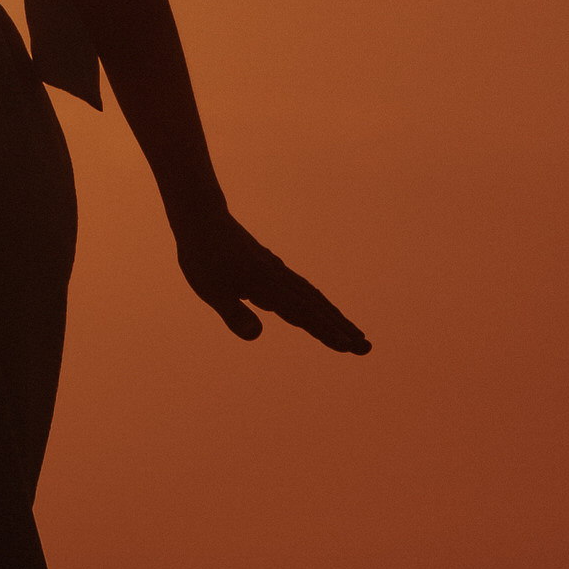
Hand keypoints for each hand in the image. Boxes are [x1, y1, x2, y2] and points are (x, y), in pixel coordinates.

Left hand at [178, 209, 370, 353]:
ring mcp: (279, 273)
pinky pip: (305, 291)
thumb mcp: (210, 290)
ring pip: (314, 299)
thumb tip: (255, 337)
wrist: (203, 219)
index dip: (324, 331)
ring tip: (357, 336)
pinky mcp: (274, 270)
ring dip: (336, 319)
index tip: (348, 346)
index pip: (301, 313)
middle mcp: (279, 279)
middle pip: (317, 308)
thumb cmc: (202, 256)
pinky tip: (326, 313)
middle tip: (366, 348)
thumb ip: (233, 313)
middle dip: (342, 329)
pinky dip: (321, 305)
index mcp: (266, 286)